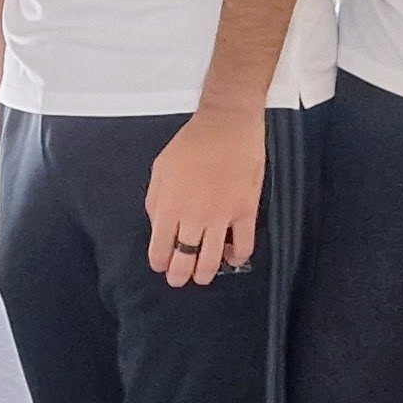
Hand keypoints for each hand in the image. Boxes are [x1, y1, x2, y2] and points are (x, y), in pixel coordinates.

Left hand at [145, 103, 265, 286]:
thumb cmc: (191, 142)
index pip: (160, 250)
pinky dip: (237, 257)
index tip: (162, 265)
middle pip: (184, 262)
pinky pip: (244, 247)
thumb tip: (158, 226)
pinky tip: (232, 256)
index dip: (160, 263)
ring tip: (203, 276)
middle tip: (180, 278)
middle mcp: (193, 217)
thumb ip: (156, 201)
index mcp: (169, 206)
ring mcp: (222, 216)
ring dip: (205, 274)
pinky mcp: (246, 211)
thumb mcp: (160, 169)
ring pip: (212, 262)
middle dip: (179, 276)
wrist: (227, 124)